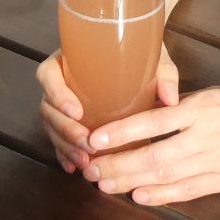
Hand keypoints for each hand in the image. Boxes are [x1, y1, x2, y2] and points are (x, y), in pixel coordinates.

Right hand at [38, 44, 178, 173]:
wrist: (136, 53)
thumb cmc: (138, 51)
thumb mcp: (151, 55)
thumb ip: (163, 73)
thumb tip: (171, 98)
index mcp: (69, 58)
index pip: (48, 74)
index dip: (57, 94)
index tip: (77, 111)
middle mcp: (60, 80)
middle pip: (48, 107)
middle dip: (65, 130)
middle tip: (88, 144)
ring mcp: (60, 102)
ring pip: (51, 126)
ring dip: (65, 146)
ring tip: (85, 162)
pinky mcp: (67, 119)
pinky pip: (58, 137)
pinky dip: (64, 153)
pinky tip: (75, 167)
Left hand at [83, 80, 219, 205]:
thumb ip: (190, 108)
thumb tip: (154, 118)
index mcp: (206, 106)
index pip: (154, 120)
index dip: (121, 132)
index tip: (94, 137)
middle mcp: (209, 135)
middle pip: (153, 155)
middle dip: (117, 164)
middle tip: (90, 169)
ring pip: (166, 176)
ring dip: (132, 182)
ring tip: (105, 185)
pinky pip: (190, 190)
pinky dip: (163, 196)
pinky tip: (140, 197)